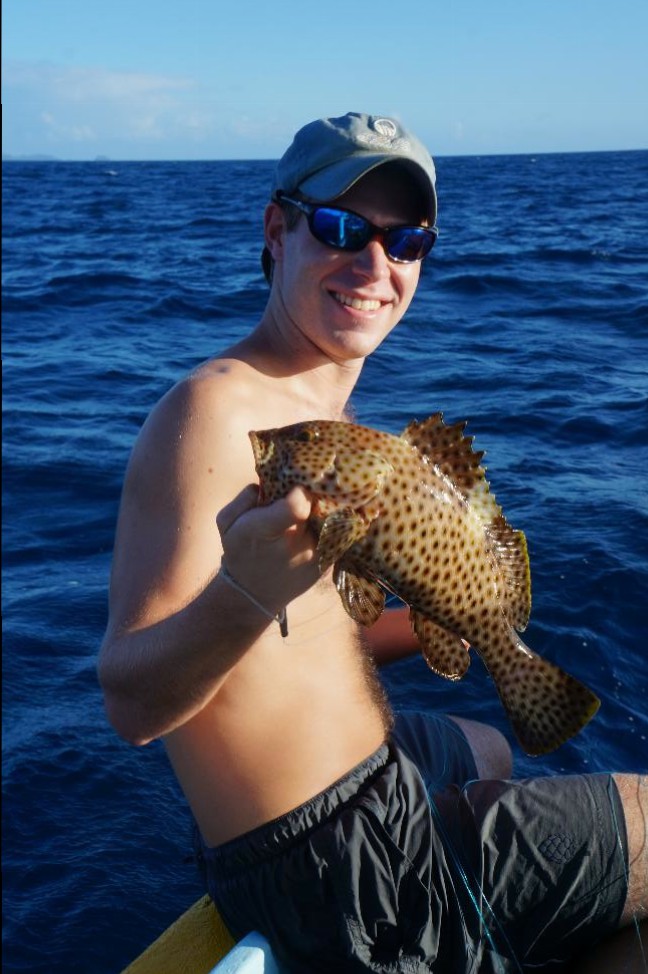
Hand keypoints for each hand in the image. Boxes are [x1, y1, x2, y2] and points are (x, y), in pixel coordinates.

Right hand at [216, 484, 320, 611]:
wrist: (253, 593)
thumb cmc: (239, 552)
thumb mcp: (226, 521)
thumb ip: (245, 497)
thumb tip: (268, 483)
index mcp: (265, 530)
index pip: (297, 505)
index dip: (298, 492)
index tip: (292, 491)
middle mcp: (294, 545)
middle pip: (317, 507)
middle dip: (310, 498)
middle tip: (300, 500)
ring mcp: (314, 556)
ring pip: (328, 519)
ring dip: (320, 512)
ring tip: (306, 516)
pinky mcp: (326, 563)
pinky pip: (334, 534)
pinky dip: (327, 527)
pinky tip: (314, 528)